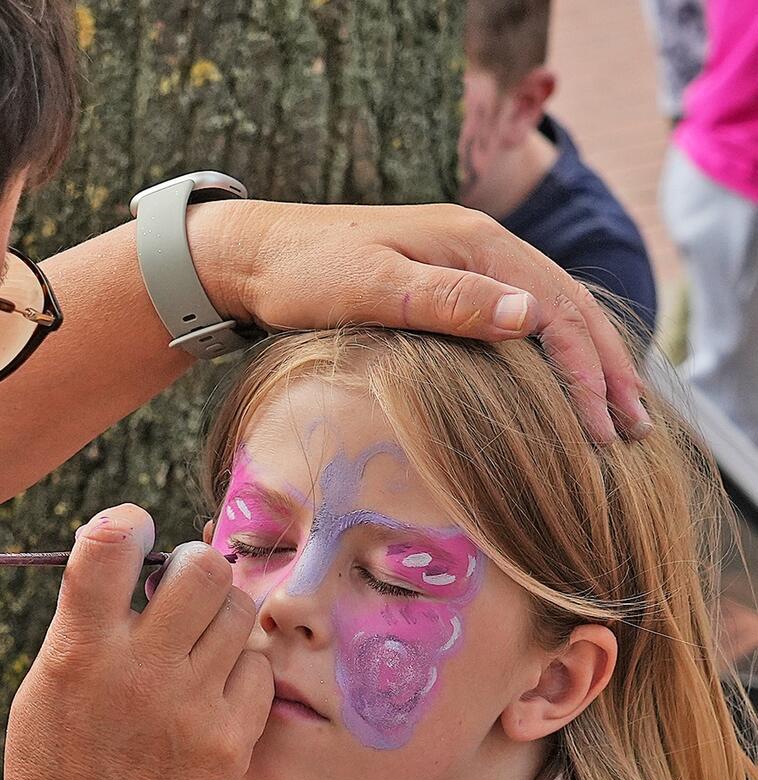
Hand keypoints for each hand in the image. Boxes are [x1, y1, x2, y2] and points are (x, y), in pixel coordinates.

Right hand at [0, 504, 271, 779]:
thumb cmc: (52, 773)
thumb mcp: (42, 688)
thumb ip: (84, 622)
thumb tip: (129, 554)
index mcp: (79, 652)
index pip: (112, 542)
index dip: (128, 523)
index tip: (133, 534)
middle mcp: (140, 673)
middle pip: (202, 566)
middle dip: (192, 564)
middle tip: (178, 586)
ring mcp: (192, 708)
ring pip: (239, 610)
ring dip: (218, 613)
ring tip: (195, 641)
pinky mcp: (231, 743)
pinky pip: (258, 667)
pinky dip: (238, 667)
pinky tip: (211, 688)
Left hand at [191, 200, 649, 443]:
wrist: (252, 256)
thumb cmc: (302, 273)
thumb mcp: (371, 287)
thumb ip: (447, 301)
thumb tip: (530, 319)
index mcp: (473, 243)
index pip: (554, 309)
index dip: (586, 369)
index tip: (605, 425)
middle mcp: (478, 247)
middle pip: (564, 307)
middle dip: (604, 369)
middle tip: (634, 429)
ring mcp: (462, 262)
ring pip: (546, 311)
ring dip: (585, 360)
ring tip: (615, 411)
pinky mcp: (442, 282)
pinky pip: (514, 316)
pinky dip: (548, 350)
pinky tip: (556, 381)